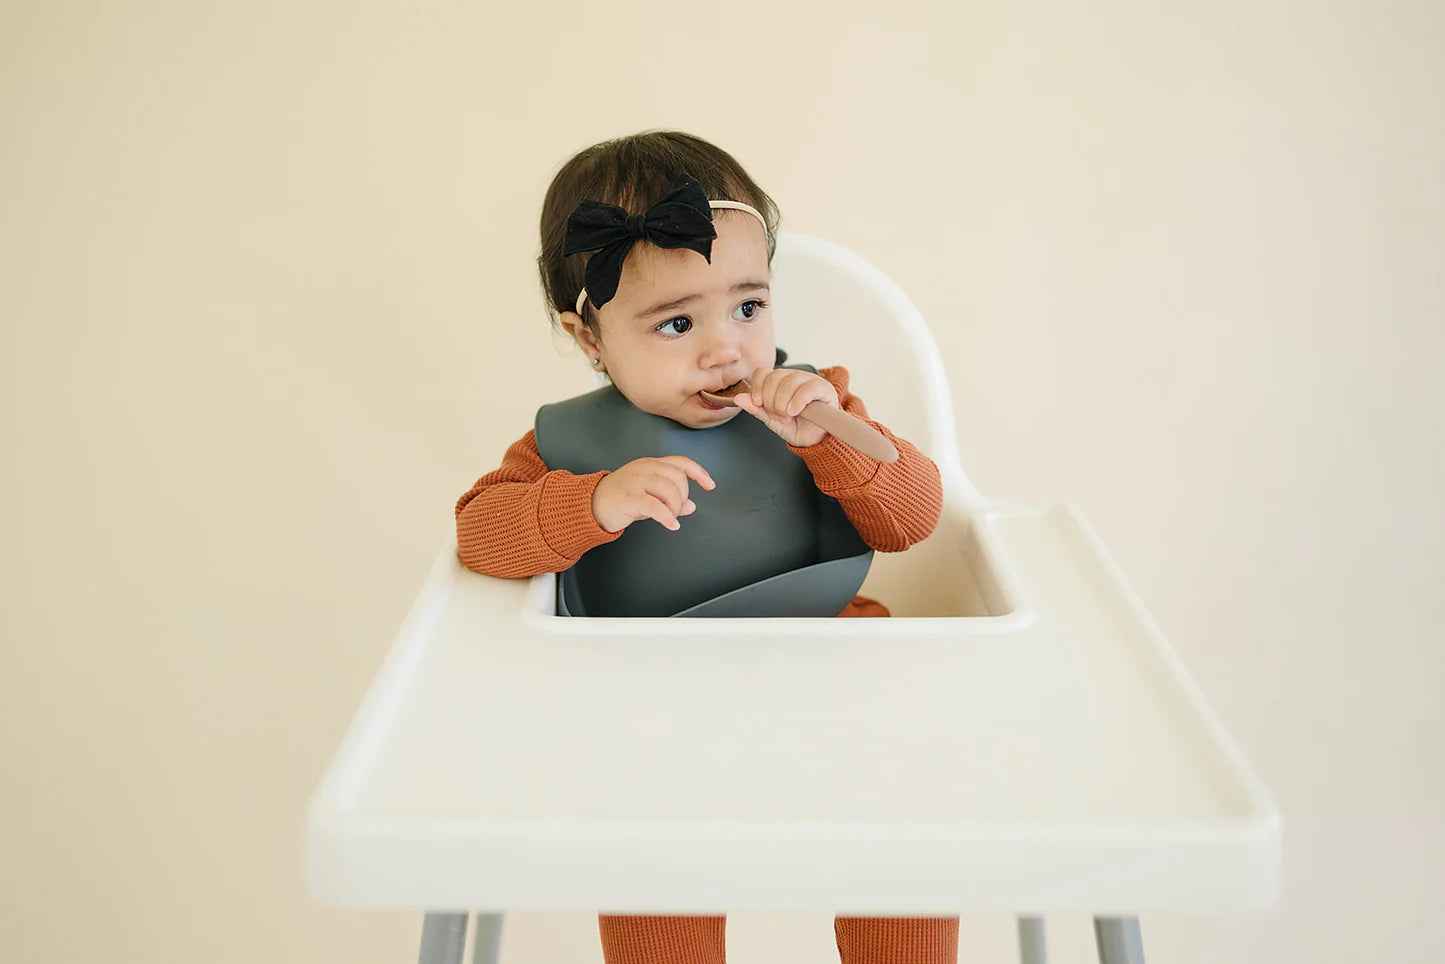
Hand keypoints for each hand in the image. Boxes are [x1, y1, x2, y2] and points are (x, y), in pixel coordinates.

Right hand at [592, 456, 715, 532]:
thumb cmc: (620, 499)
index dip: (699, 472)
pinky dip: (668, 517)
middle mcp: (645, 468)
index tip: (710, 485)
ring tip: (670, 518)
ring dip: (675, 508)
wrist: (591, 505)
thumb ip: (670, 499)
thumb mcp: (649, 497)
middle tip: (676, 510)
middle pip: (678, 478)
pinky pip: (656, 507)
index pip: (681, 462)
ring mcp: (637, 481)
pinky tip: (671, 524)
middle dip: (683, 497)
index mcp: (651, 464)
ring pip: (670, 491)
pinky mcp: (630, 496)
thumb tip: (691, 506)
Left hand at [733, 367, 838, 447]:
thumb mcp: (771, 420)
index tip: (758, 403)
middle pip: (774, 377)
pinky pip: (807, 388)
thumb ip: (756, 409)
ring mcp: (809, 380)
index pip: (762, 372)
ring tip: (787, 417)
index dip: (758, 387)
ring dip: (783, 403)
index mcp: (779, 381)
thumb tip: (738, 398)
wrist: (815, 440)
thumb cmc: (796, 427)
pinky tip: (794, 411)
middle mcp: (793, 376)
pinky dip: (798, 401)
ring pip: (789, 382)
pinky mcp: (823, 388)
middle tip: (777, 416)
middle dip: (771, 401)